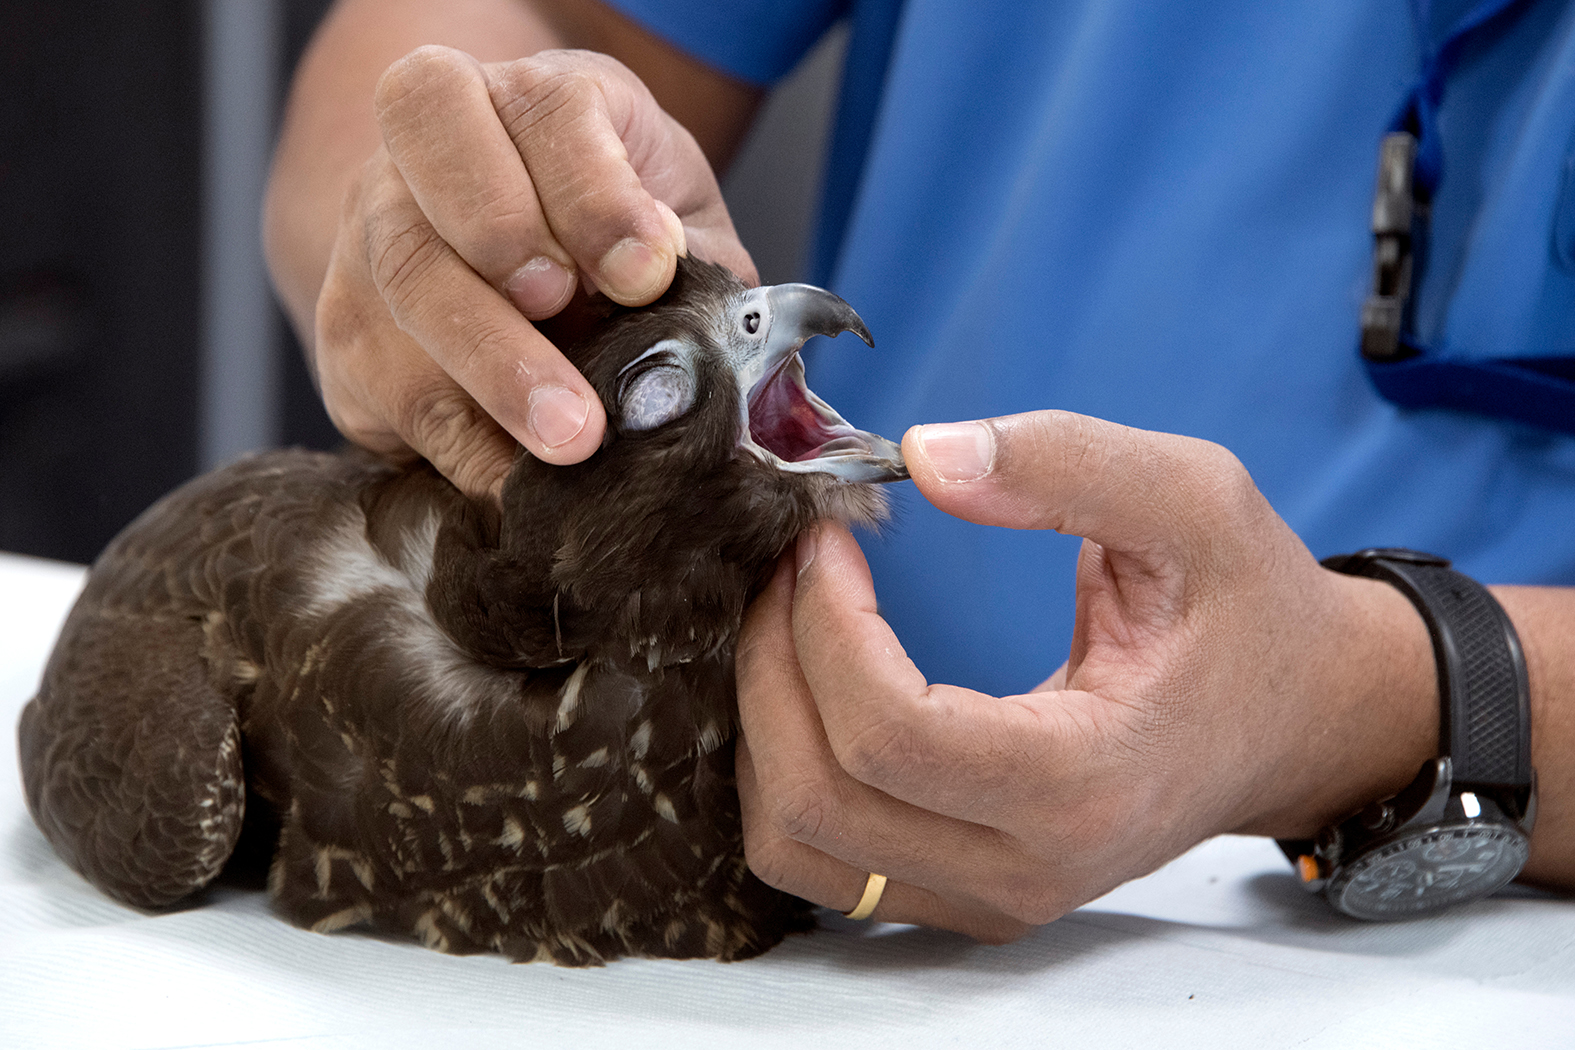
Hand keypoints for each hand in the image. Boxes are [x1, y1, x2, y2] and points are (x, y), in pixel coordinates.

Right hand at [313, 45, 751, 496]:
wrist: (506, 253)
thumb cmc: (614, 231)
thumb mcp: (675, 220)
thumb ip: (694, 259)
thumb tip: (702, 327)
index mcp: (523, 98)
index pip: (544, 112)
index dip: (594, 195)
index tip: (649, 272)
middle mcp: (421, 152)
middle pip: (437, 189)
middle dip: (513, 273)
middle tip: (588, 334)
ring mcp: (368, 237)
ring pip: (403, 290)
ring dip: (491, 371)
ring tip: (570, 438)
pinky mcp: (346, 334)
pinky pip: (388, 389)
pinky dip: (460, 441)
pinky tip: (520, 478)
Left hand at [734, 410, 1437, 939]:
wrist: (1300, 720)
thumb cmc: (1251, 610)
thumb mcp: (1193, 499)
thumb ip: (1063, 463)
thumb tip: (922, 455)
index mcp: (1085, 783)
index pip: (888, 732)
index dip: (826, 622)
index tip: (828, 536)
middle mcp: (1029, 868)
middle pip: (818, 797)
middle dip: (772, 663)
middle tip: (792, 567)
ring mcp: (992, 898)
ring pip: (797, 843)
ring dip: (763, 724)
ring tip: (794, 623)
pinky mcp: (966, 896)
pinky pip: (820, 859)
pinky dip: (784, 772)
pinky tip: (812, 686)